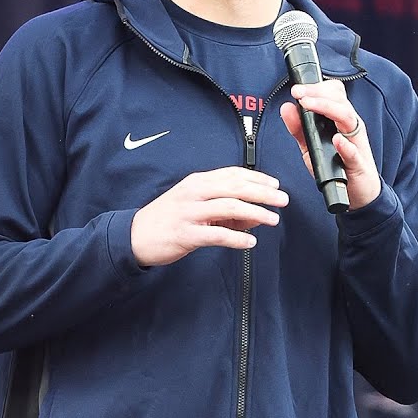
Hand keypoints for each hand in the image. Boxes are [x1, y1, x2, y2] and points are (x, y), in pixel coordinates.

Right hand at [131, 167, 288, 266]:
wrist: (135, 235)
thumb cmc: (167, 218)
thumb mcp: (193, 204)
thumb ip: (222, 205)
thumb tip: (254, 213)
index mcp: (196, 182)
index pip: (232, 174)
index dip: (257, 178)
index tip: (276, 184)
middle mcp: (193, 193)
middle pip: (234, 187)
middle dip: (262, 193)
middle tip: (282, 200)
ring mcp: (189, 213)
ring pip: (228, 207)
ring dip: (255, 213)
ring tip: (272, 220)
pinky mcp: (186, 234)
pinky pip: (216, 234)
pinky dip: (237, 238)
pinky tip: (250, 242)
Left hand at [280, 80, 379, 210]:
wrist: (356, 192)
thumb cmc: (335, 165)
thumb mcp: (311, 145)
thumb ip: (298, 128)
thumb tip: (286, 107)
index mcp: (339, 119)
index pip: (332, 94)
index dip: (316, 88)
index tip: (296, 90)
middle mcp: (349, 127)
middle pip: (340, 101)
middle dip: (318, 93)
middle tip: (298, 94)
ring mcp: (356, 143)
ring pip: (348, 118)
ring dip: (328, 109)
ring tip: (309, 106)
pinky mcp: (359, 164)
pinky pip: (355, 152)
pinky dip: (346, 145)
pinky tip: (337, 140)